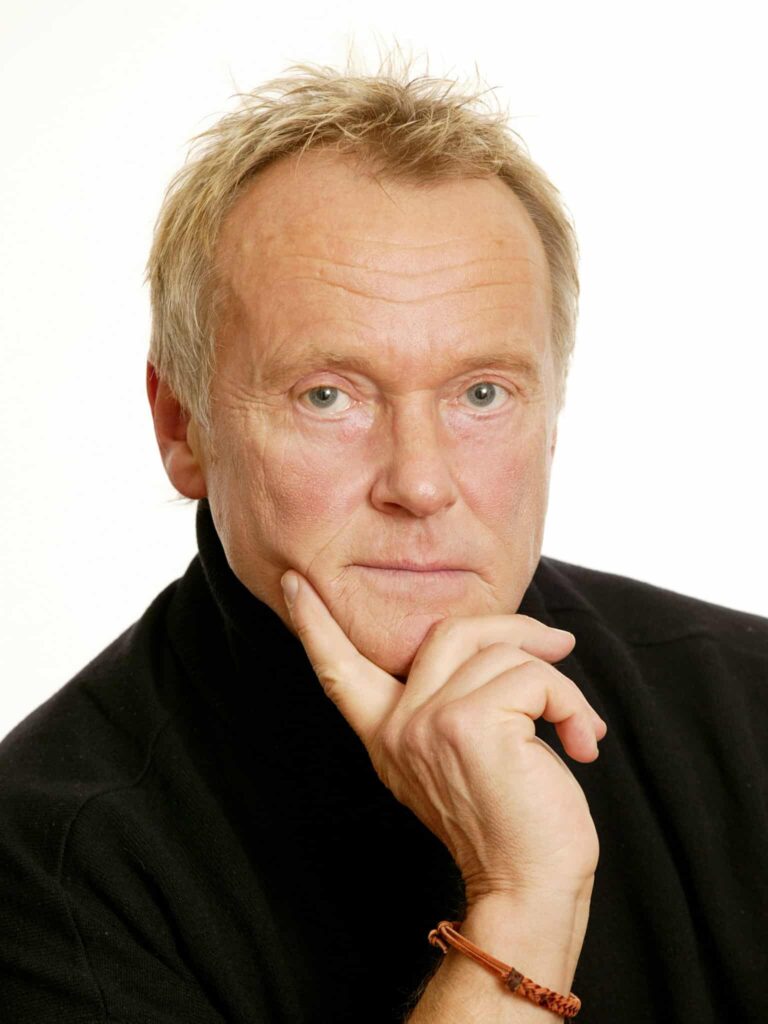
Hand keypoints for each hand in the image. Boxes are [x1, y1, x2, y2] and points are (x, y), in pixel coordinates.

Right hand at [281, 572, 606, 904]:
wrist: (528, 889)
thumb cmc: (510, 824)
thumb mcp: (462, 758)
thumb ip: (456, 701)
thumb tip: (511, 640)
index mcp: (387, 734)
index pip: (339, 669)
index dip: (314, 622)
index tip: (293, 582)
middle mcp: (398, 726)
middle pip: (450, 631)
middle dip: (513, 628)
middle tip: (559, 644)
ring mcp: (428, 722)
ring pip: (501, 651)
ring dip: (556, 682)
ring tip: (577, 727)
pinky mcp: (470, 723)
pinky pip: (535, 678)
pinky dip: (571, 703)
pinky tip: (581, 741)